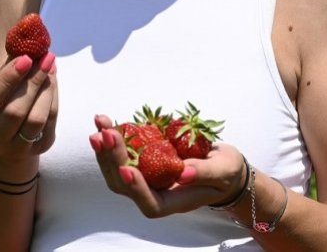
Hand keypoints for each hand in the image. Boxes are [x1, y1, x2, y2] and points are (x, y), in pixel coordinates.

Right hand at [0, 52, 57, 163]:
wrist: (9, 141)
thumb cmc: (1, 104)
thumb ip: (8, 69)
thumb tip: (27, 43)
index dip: (7, 79)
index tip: (25, 57)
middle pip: (15, 111)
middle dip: (33, 81)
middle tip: (46, 57)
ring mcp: (17, 148)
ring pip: (36, 119)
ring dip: (46, 89)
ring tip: (50, 65)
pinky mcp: (41, 148)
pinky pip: (51, 120)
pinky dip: (53, 96)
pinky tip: (53, 78)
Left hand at [88, 114, 245, 217]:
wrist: (222, 166)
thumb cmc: (226, 173)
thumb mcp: (223, 171)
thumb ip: (204, 173)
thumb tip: (184, 172)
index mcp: (174, 202)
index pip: (150, 203)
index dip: (136, 189)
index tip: (126, 169)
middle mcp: (155, 192)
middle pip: (125, 185)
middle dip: (113, 159)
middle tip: (105, 134)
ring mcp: (147, 177)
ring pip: (117, 170)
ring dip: (106, 148)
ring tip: (100, 124)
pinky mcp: (144, 162)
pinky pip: (123, 154)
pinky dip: (112, 139)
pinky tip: (105, 123)